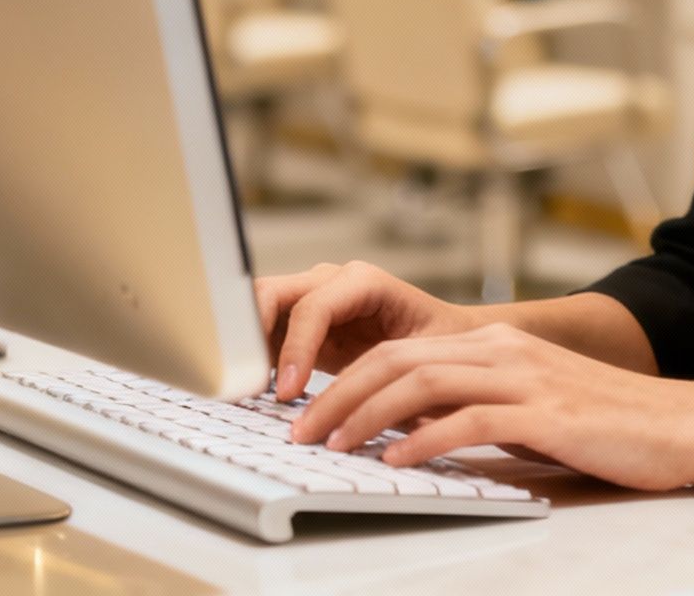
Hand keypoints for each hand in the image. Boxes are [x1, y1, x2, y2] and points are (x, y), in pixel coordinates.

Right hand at [256, 261, 474, 401]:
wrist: (447, 338)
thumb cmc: (442, 346)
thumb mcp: (425, 359)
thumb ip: (393, 376)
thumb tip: (368, 411)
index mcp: (362, 281)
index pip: (312, 308)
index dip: (295, 349)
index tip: (287, 393)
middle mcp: (330, 281)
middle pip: (270, 293)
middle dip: (252, 336)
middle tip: (248, 386)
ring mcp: (310, 297)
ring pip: (257, 308)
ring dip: (246, 345)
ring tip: (247, 390)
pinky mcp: (299, 322)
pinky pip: (263, 331)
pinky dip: (253, 356)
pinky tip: (257, 389)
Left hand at [284, 323, 693, 491]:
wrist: (683, 425)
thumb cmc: (610, 425)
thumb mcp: (532, 407)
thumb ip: (478, 409)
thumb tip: (413, 436)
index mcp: (499, 344)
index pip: (403, 351)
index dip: (350, 380)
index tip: (314, 413)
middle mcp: (505, 350)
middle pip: (400, 360)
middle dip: (342, 395)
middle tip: (303, 432)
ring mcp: (525, 378)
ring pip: (423, 383)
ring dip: (368, 416)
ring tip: (334, 447)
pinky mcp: (545, 413)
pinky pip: (469, 421)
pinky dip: (424, 441)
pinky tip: (396, 463)